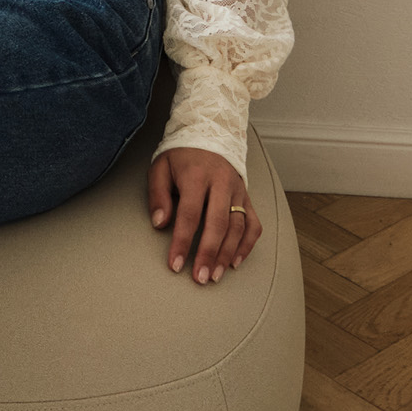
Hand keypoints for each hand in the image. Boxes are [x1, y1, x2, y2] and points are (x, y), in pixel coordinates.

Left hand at [148, 148, 260, 284]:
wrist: (211, 132)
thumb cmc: (181, 156)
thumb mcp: (160, 168)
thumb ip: (158, 195)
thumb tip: (160, 224)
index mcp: (197, 176)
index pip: (190, 214)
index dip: (183, 242)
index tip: (176, 264)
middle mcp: (222, 183)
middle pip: (218, 224)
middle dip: (209, 254)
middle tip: (200, 277)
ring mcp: (238, 190)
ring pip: (238, 226)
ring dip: (227, 254)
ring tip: (215, 275)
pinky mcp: (247, 196)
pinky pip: (253, 223)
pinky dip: (247, 244)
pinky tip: (235, 261)